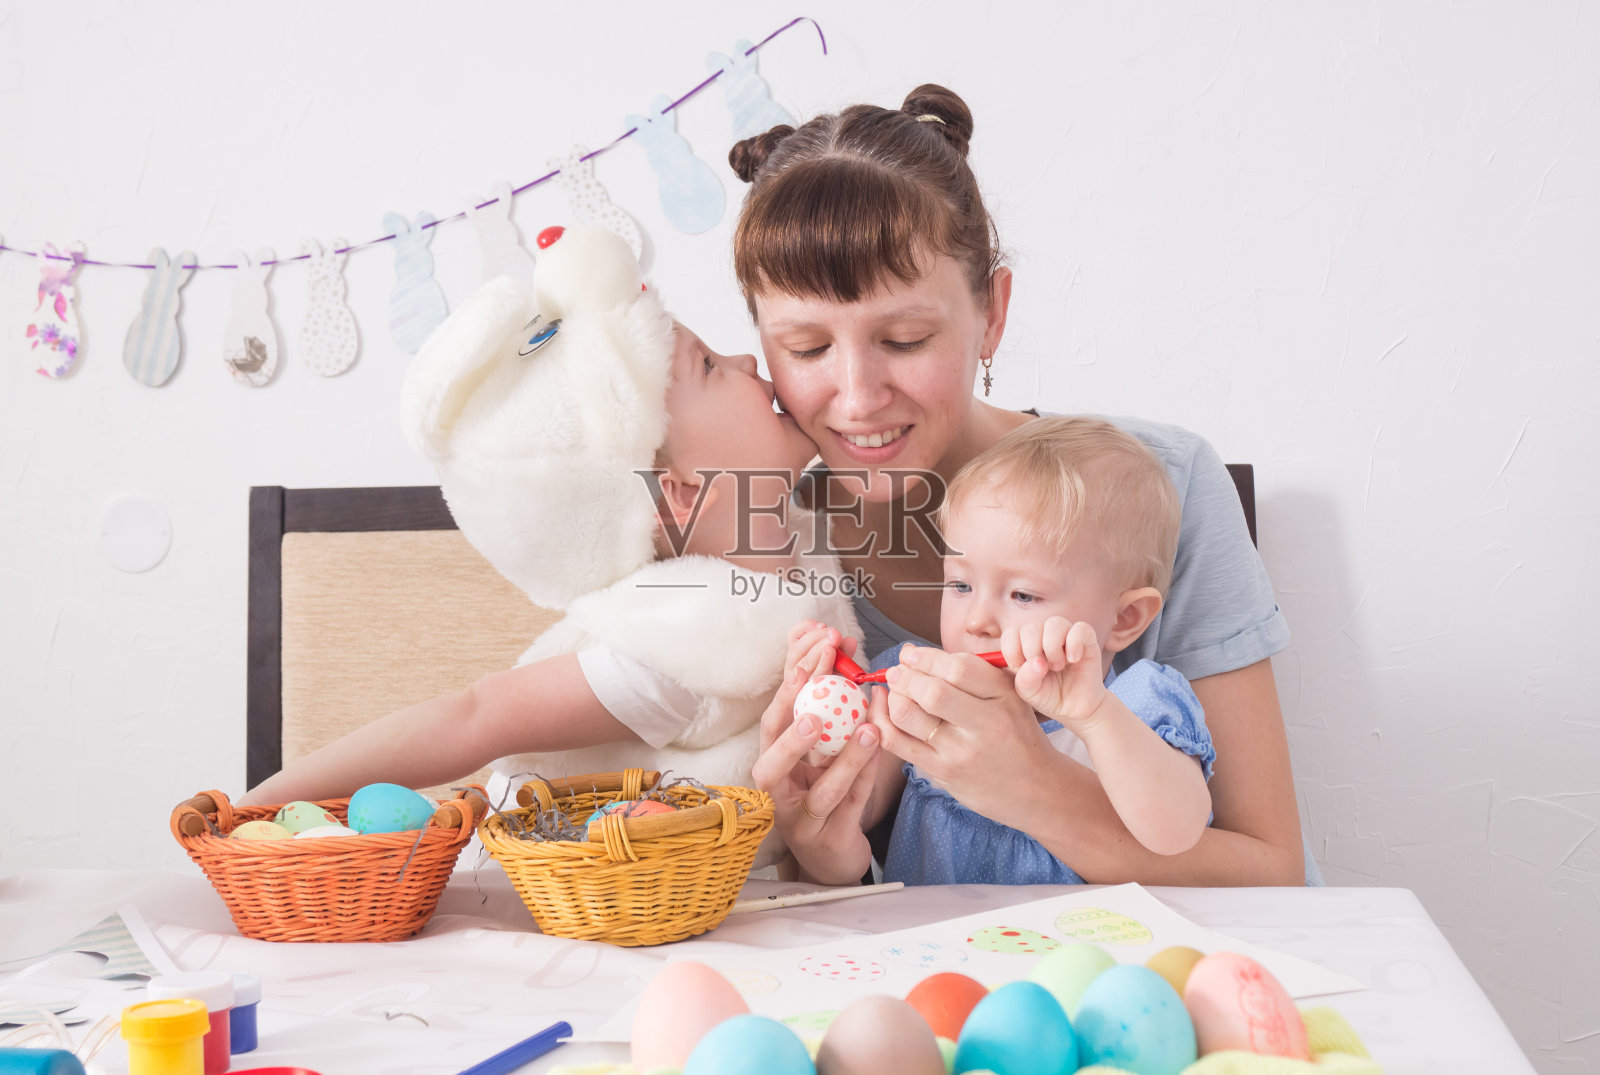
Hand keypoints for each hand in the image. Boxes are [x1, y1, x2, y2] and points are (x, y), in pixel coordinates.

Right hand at [750, 621, 881, 884]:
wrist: (830, 857)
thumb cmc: (823, 793)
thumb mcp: (817, 754)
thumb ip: (823, 711)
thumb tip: (840, 652)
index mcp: (773, 764)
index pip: (770, 726)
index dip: (785, 695)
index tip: (805, 663)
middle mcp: (779, 795)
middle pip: (771, 767)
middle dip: (791, 738)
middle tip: (815, 713)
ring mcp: (803, 822)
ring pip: (820, 793)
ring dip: (844, 760)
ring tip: (867, 730)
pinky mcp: (831, 841)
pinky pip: (851, 807)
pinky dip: (866, 778)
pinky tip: (881, 752)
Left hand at [875, 644, 1054, 825]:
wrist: (1034, 788)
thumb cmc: (1016, 735)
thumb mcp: (1010, 695)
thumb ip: (970, 670)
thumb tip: (910, 651)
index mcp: (1004, 696)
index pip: (958, 667)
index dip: (926, 657)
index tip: (911, 654)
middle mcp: (986, 724)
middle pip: (932, 691)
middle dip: (905, 675)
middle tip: (897, 671)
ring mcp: (962, 751)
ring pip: (909, 715)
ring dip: (893, 697)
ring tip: (893, 690)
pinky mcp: (942, 771)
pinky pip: (898, 742)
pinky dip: (881, 721)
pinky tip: (883, 709)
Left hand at [1003, 617, 1111, 732]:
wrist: (1076, 708)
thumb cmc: (1049, 696)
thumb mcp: (1030, 692)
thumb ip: (1025, 679)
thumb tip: (1037, 662)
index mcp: (1025, 644)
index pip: (1011, 633)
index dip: (1012, 650)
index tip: (1020, 667)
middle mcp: (1044, 634)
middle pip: (1031, 628)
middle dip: (1033, 652)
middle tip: (1044, 670)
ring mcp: (1065, 634)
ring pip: (1054, 624)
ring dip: (1053, 648)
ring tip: (1058, 666)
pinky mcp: (1086, 638)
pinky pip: (1080, 629)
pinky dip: (1075, 644)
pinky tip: (1074, 660)